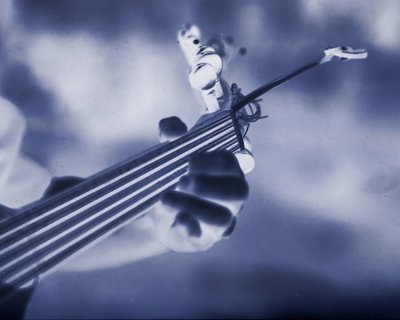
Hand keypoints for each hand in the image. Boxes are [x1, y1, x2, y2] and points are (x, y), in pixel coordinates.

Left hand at [149, 116, 249, 252]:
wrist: (155, 210)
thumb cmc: (171, 176)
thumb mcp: (168, 151)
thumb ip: (171, 133)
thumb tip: (176, 130)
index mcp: (226, 171)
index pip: (232, 163)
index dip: (213, 162)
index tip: (190, 161)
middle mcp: (231, 196)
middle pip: (238, 191)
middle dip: (209, 185)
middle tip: (181, 180)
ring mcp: (222, 220)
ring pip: (223, 217)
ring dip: (195, 206)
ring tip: (167, 198)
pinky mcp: (205, 239)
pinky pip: (206, 238)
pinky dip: (192, 228)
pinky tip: (179, 219)